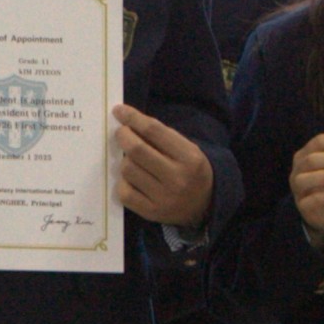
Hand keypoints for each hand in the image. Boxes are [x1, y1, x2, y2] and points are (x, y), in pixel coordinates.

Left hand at [112, 105, 214, 227]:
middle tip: (121, 132)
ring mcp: (163, 198)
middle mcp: (177, 179)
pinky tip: (130, 179)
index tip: (119, 111)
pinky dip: (122, 182)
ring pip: (127, 170)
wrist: (204, 206)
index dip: (133, 118)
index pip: (154, 131)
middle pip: (137, 150)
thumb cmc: (190, 170)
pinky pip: (124, 192)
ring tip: (132, 159)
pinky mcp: (151, 212)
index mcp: (189, 157)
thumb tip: (127, 121)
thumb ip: (161, 136)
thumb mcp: (186, 149)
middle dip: (123, 136)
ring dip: (124, 160)